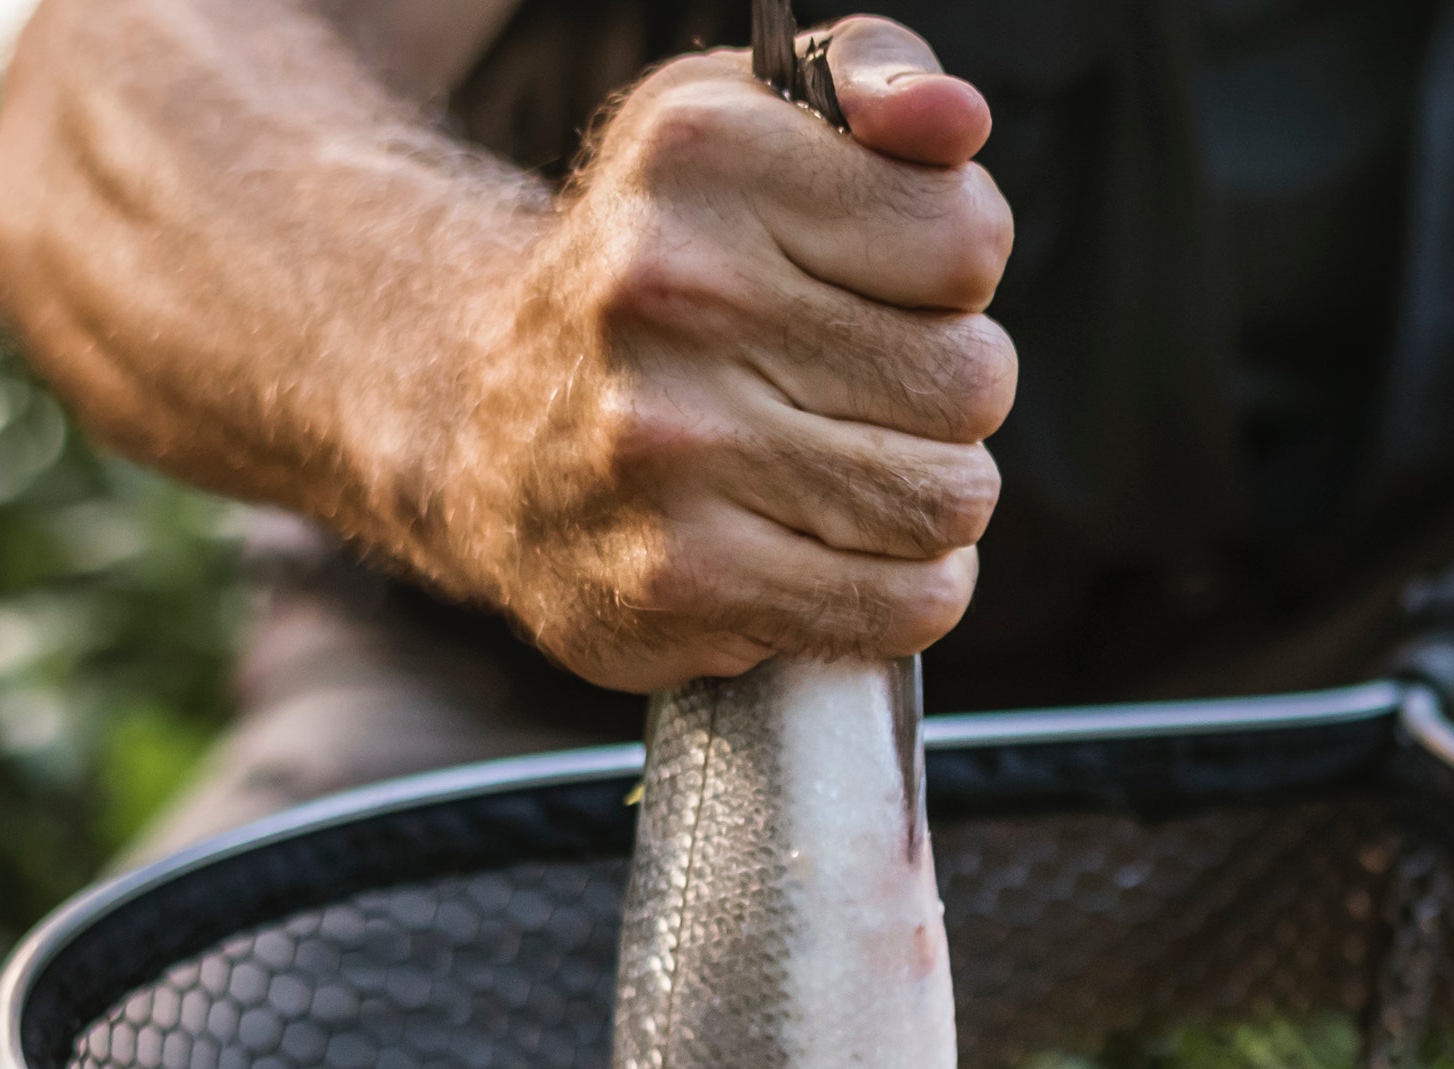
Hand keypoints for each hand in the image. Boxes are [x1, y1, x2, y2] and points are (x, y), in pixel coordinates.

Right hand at [424, 16, 1015, 687]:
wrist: (482, 420)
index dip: (956, 273)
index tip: (888, 280)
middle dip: (948, 392)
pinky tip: (837, 546)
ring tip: (849, 466)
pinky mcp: (681, 579)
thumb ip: (875, 79)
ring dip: (929, 495)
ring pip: (947, 500)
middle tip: (860, 386)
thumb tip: (952, 122)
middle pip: (971, 381)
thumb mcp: (747, 122)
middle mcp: (671, 292)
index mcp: (703, 159)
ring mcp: (669, 446)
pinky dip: (904, 588)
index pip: (966, 239)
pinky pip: (902, 605)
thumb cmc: (662, 266)